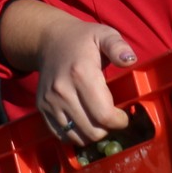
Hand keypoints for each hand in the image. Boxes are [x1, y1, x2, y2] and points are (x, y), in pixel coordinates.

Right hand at [33, 17, 137, 143]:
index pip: (104, 115)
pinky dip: (76, 135)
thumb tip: (129, 60)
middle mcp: (63, 91)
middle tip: (111, 118)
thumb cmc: (83, 39)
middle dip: (107, 129)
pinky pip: (61, 135)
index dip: (119, 121)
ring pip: (77, 137)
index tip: (123, 116)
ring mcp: (50, 102)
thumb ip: (118, 47)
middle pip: (92, 131)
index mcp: (81, 74)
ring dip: (92, 134)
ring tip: (98, 120)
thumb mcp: (104, 34)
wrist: (50, 41)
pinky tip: (84, 122)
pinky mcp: (42, 108)